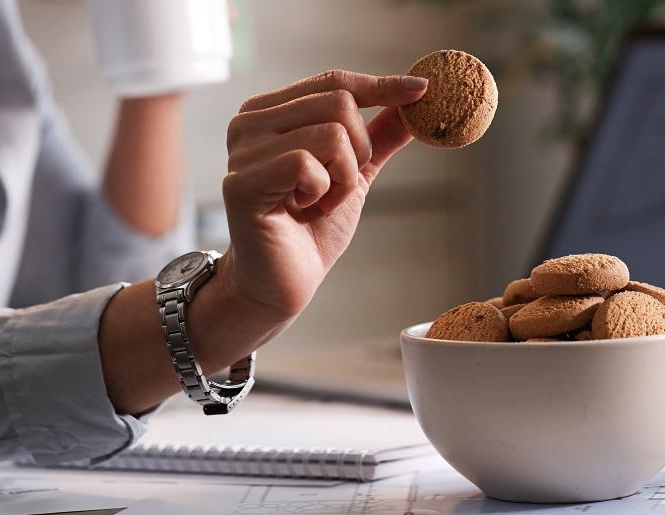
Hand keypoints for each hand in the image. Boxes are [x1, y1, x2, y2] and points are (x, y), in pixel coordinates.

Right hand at [218, 70, 427, 322]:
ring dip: (342, 178)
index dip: (381, 86)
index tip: (422, 90)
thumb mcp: (354, 174)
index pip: (334, 82)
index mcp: (271, 112)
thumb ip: (378, 137)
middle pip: (339, 103)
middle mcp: (249, 123)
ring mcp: (242, 151)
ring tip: (319, 202)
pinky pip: (307, 164)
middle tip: (338, 187)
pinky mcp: (242, 183)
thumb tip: (414, 101)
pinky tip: (304, 210)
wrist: (282, 283)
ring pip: (331, 134)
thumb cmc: (311, 229)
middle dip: (358, 152)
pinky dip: (323, 192)